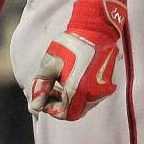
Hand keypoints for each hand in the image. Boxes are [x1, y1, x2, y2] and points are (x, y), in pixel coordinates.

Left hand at [29, 0, 125, 120]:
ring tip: (57, 82)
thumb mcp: (50, 64)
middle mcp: (95, 95)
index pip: (63, 113)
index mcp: (79, 91)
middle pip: (74, 111)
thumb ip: (41, 86)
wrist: (94, 29)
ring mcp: (104, 90)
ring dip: (68, 98)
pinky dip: (78, 93)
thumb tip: (35, 107)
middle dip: (58, 104)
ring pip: (83, 104)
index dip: (50, 108)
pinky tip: (70, 78)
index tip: (42, 96)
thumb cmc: (70, 45)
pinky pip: (91, 96)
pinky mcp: (108, 84)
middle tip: (48, 89)